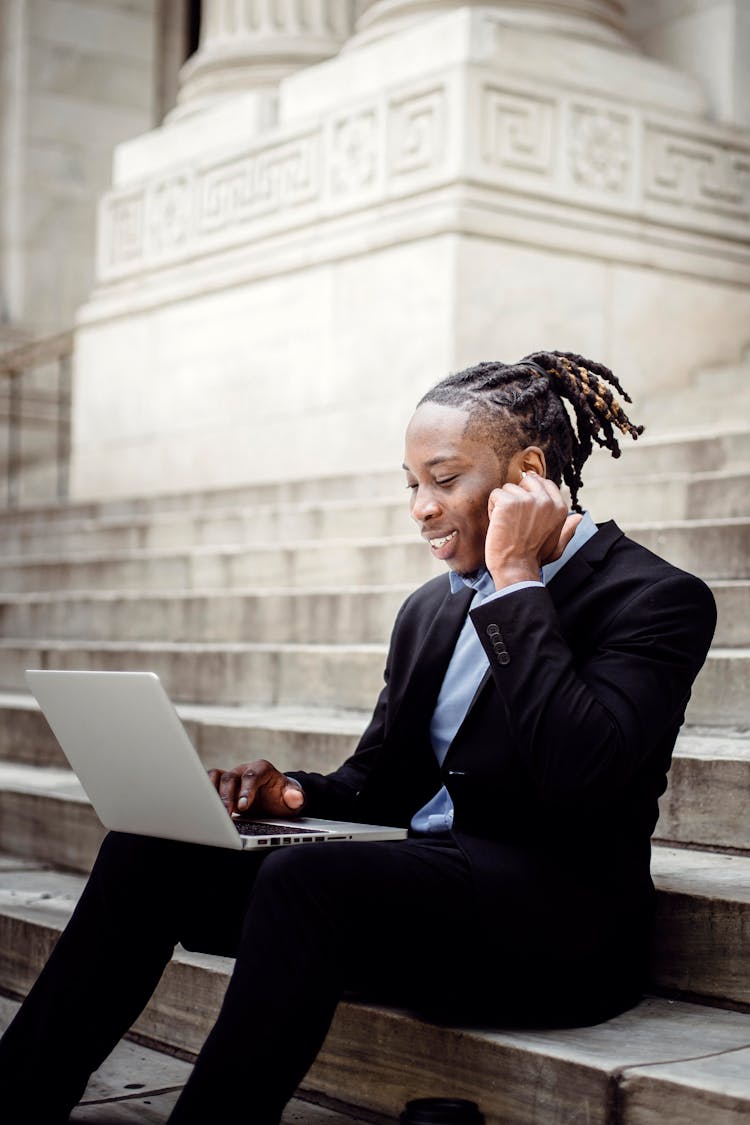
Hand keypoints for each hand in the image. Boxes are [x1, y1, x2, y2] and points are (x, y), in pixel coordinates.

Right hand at [208, 759, 304, 818]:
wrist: (274, 799)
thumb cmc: (281, 798)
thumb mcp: (292, 799)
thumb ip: (295, 797)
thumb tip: (296, 797)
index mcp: (262, 769)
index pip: (252, 775)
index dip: (247, 789)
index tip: (243, 806)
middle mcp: (244, 770)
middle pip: (231, 777)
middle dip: (226, 796)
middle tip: (225, 813)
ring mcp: (232, 777)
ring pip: (216, 778)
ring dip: (211, 794)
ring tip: (211, 812)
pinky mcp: (221, 786)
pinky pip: (208, 784)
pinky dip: (204, 793)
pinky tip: (204, 808)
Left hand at [485, 472, 581, 588]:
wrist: (516, 568)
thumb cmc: (534, 559)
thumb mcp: (557, 545)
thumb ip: (568, 530)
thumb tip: (578, 518)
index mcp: (559, 508)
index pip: (545, 484)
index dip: (531, 491)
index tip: (523, 505)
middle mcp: (546, 501)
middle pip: (527, 481)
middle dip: (517, 495)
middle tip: (514, 518)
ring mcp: (527, 500)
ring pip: (508, 488)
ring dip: (503, 504)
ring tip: (506, 524)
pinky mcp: (509, 502)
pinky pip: (495, 494)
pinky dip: (492, 509)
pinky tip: (498, 523)